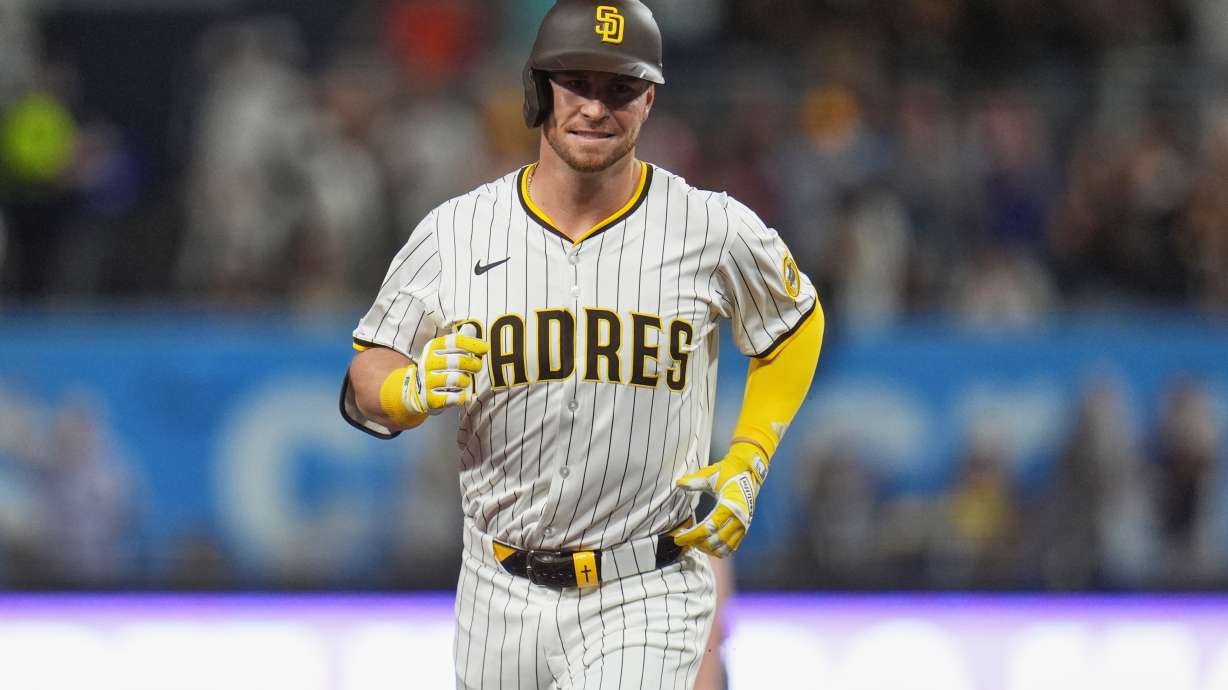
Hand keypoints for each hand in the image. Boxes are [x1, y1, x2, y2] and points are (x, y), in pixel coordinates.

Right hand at [404, 330, 488, 414]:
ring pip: (457, 379)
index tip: (485, 348)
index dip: (472, 344)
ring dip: (466, 381)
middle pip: (458, 361)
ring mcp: (427, 381)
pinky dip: (464, 397)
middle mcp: (428, 363)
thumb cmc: (439, 368)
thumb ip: (459, 341)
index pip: (455, 341)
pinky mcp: (430, 399)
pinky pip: (455, 398)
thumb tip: (471, 327)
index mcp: (432, 347)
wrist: (416, 391)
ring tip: (466, 381)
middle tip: (477, 367)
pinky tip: (463, 395)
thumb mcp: (444, 352)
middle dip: (473, 364)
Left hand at [673, 442, 768, 557]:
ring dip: (707, 549)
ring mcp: (743, 525)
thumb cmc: (727, 473)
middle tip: (683, 540)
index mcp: (729, 506)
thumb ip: (694, 480)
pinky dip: (719, 550)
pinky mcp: (745, 528)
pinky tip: (707, 546)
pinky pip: (732, 547)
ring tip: (694, 543)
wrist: (748, 472)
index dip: (691, 536)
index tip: (678, 538)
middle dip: (696, 543)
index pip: (707, 528)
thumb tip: (678, 483)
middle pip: (714, 541)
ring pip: (724, 548)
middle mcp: (738, 519)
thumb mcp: (710, 474)